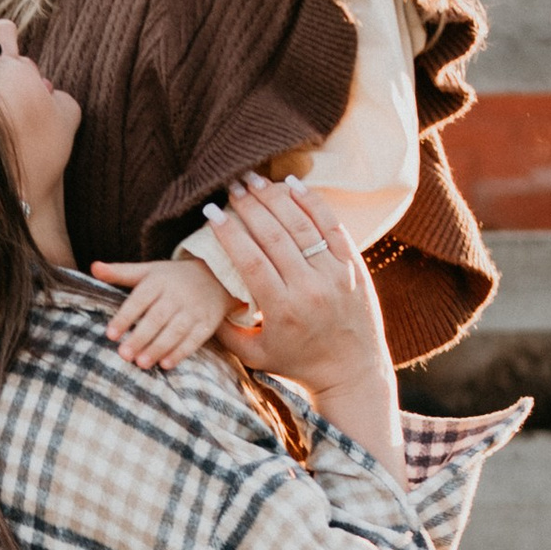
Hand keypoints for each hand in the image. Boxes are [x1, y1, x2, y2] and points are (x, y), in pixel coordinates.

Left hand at [90, 251, 232, 370]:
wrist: (216, 276)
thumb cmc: (172, 278)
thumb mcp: (148, 271)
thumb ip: (120, 272)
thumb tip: (93, 267)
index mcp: (158, 281)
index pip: (139, 299)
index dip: (124, 317)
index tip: (110, 334)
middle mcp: (177, 295)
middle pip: (157, 318)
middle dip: (140, 337)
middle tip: (124, 355)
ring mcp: (193, 310)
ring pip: (175, 331)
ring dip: (158, 348)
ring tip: (141, 363)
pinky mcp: (207, 323)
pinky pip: (194, 340)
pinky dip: (181, 353)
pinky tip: (166, 364)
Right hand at [207, 175, 403, 479]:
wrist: (351, 370)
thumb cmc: (295, 362)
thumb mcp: (253, 354)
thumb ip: (224, 328)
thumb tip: (197, 294)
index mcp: (282, 310)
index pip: (250, 261)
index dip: (229, 232)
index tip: (211, 211)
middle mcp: (310, 288)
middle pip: (275, 236)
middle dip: (249, 206)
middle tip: (230, 185)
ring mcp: (336, 274)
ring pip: (302, 225)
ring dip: (275, 197)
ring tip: (253, 179)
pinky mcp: (354, 265)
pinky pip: (331, 225)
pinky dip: (312, 202)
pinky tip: (292, 184)